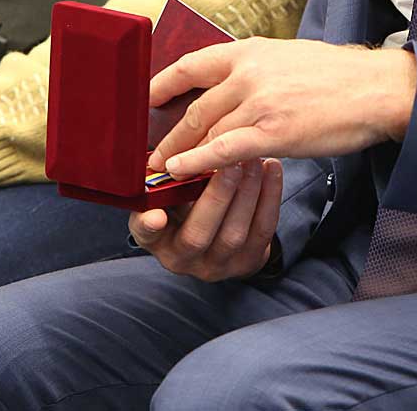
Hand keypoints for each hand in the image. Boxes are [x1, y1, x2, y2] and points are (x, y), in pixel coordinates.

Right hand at [129, 158, 281, 281]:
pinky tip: (272, 169)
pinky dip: (269, 197)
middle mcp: (182, 258)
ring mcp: (217, 265)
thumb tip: (174, 151)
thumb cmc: (186, 201)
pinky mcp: (248, 262)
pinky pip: (262, 229)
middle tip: (229, 163)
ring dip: (247, 193)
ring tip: (254, 161)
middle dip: (216, 197)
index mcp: (156, 237)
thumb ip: (167, 179)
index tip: (156, 215)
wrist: (218, 229)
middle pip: (197, 236)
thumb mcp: (168, 193)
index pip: (145, 234)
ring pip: (233, 234)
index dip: (148, 226)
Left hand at [148, 40, 416, 179]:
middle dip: (167, 133)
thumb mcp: (288, 57)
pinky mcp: (272, 132)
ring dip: (177, 153)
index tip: (145, 101)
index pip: (191, 64)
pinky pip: (223, 150)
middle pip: (193, 106)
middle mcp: (247, 72)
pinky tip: (179, 172)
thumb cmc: (338, 77)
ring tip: (159, 171)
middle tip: (146, 152)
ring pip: (204, 130)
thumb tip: (232, 85)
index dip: (161, 84)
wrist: (377, 89)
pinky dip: (196, 162)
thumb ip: (255, 69)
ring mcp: (258, 102)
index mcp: (250, 50)